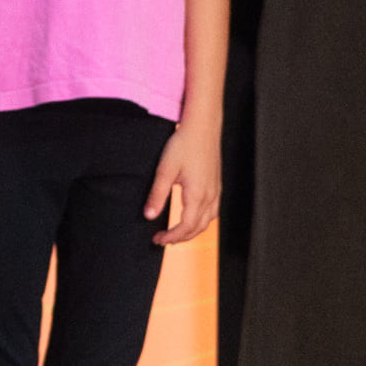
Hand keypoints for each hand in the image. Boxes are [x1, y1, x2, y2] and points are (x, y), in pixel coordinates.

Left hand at [146, 123, 220, 244]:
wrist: (203, 126)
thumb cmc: (184, 144)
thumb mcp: (165, 170)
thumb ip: (157, 195)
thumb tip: (148, 216)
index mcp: (197, 195)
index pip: (186, 226)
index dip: (172, 236)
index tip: (157, 239)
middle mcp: (210, 196)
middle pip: (198, 227)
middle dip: (180, 237)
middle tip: (163, 239)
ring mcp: (216, 190)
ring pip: (207, 221)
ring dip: (192, 230)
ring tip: (176, 232)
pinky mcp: (217, 184)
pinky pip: (213, 211)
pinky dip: (201, 220)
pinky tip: (192, 216)